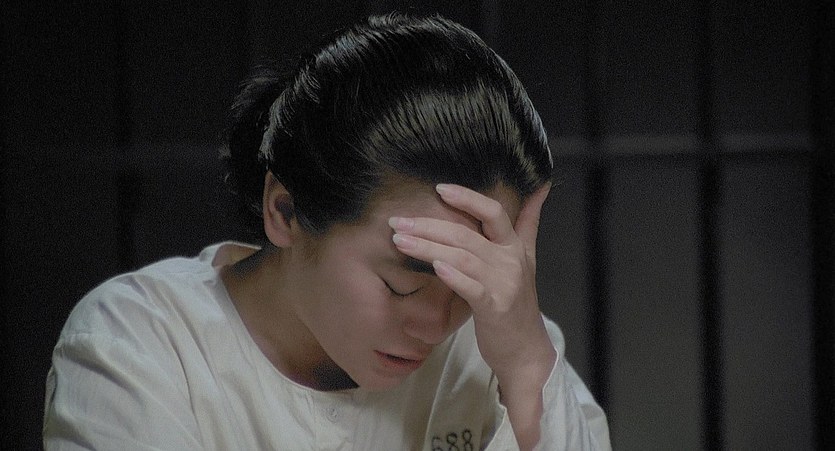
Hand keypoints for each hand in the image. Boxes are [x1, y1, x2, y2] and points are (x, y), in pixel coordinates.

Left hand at [389, 182, 554, 382]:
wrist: (526, 350)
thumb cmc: (517, 303)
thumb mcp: (527, 258)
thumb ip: (528, 223)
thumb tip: (539, 188)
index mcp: (514, 246)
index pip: (493, 212)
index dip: (467, 198)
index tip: (438, 188)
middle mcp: (511, 260)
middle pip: (467, 234)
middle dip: (429, 225)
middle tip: (398, 221)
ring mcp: (504, 284)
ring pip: (462, 257)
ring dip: (428, 246)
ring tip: (400, 240)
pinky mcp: (494, 307)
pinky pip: (471, 287)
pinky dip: (452, 275)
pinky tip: (434, 266)